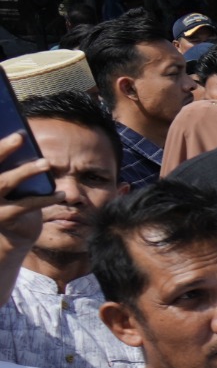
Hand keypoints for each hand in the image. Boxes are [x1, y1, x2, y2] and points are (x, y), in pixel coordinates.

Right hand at [0, 132, 48, 266]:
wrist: (10, 237)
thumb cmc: (12, 200)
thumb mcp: (10, 182)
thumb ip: (11, 165)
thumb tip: (22, 138)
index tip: (9, 130)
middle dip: (2, 149)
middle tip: (19, 136)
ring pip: (4, 183)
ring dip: (25, 170)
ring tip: (45, 163)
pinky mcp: (4, 218)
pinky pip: (26, 205)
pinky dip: (46, 199)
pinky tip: (61, 194)